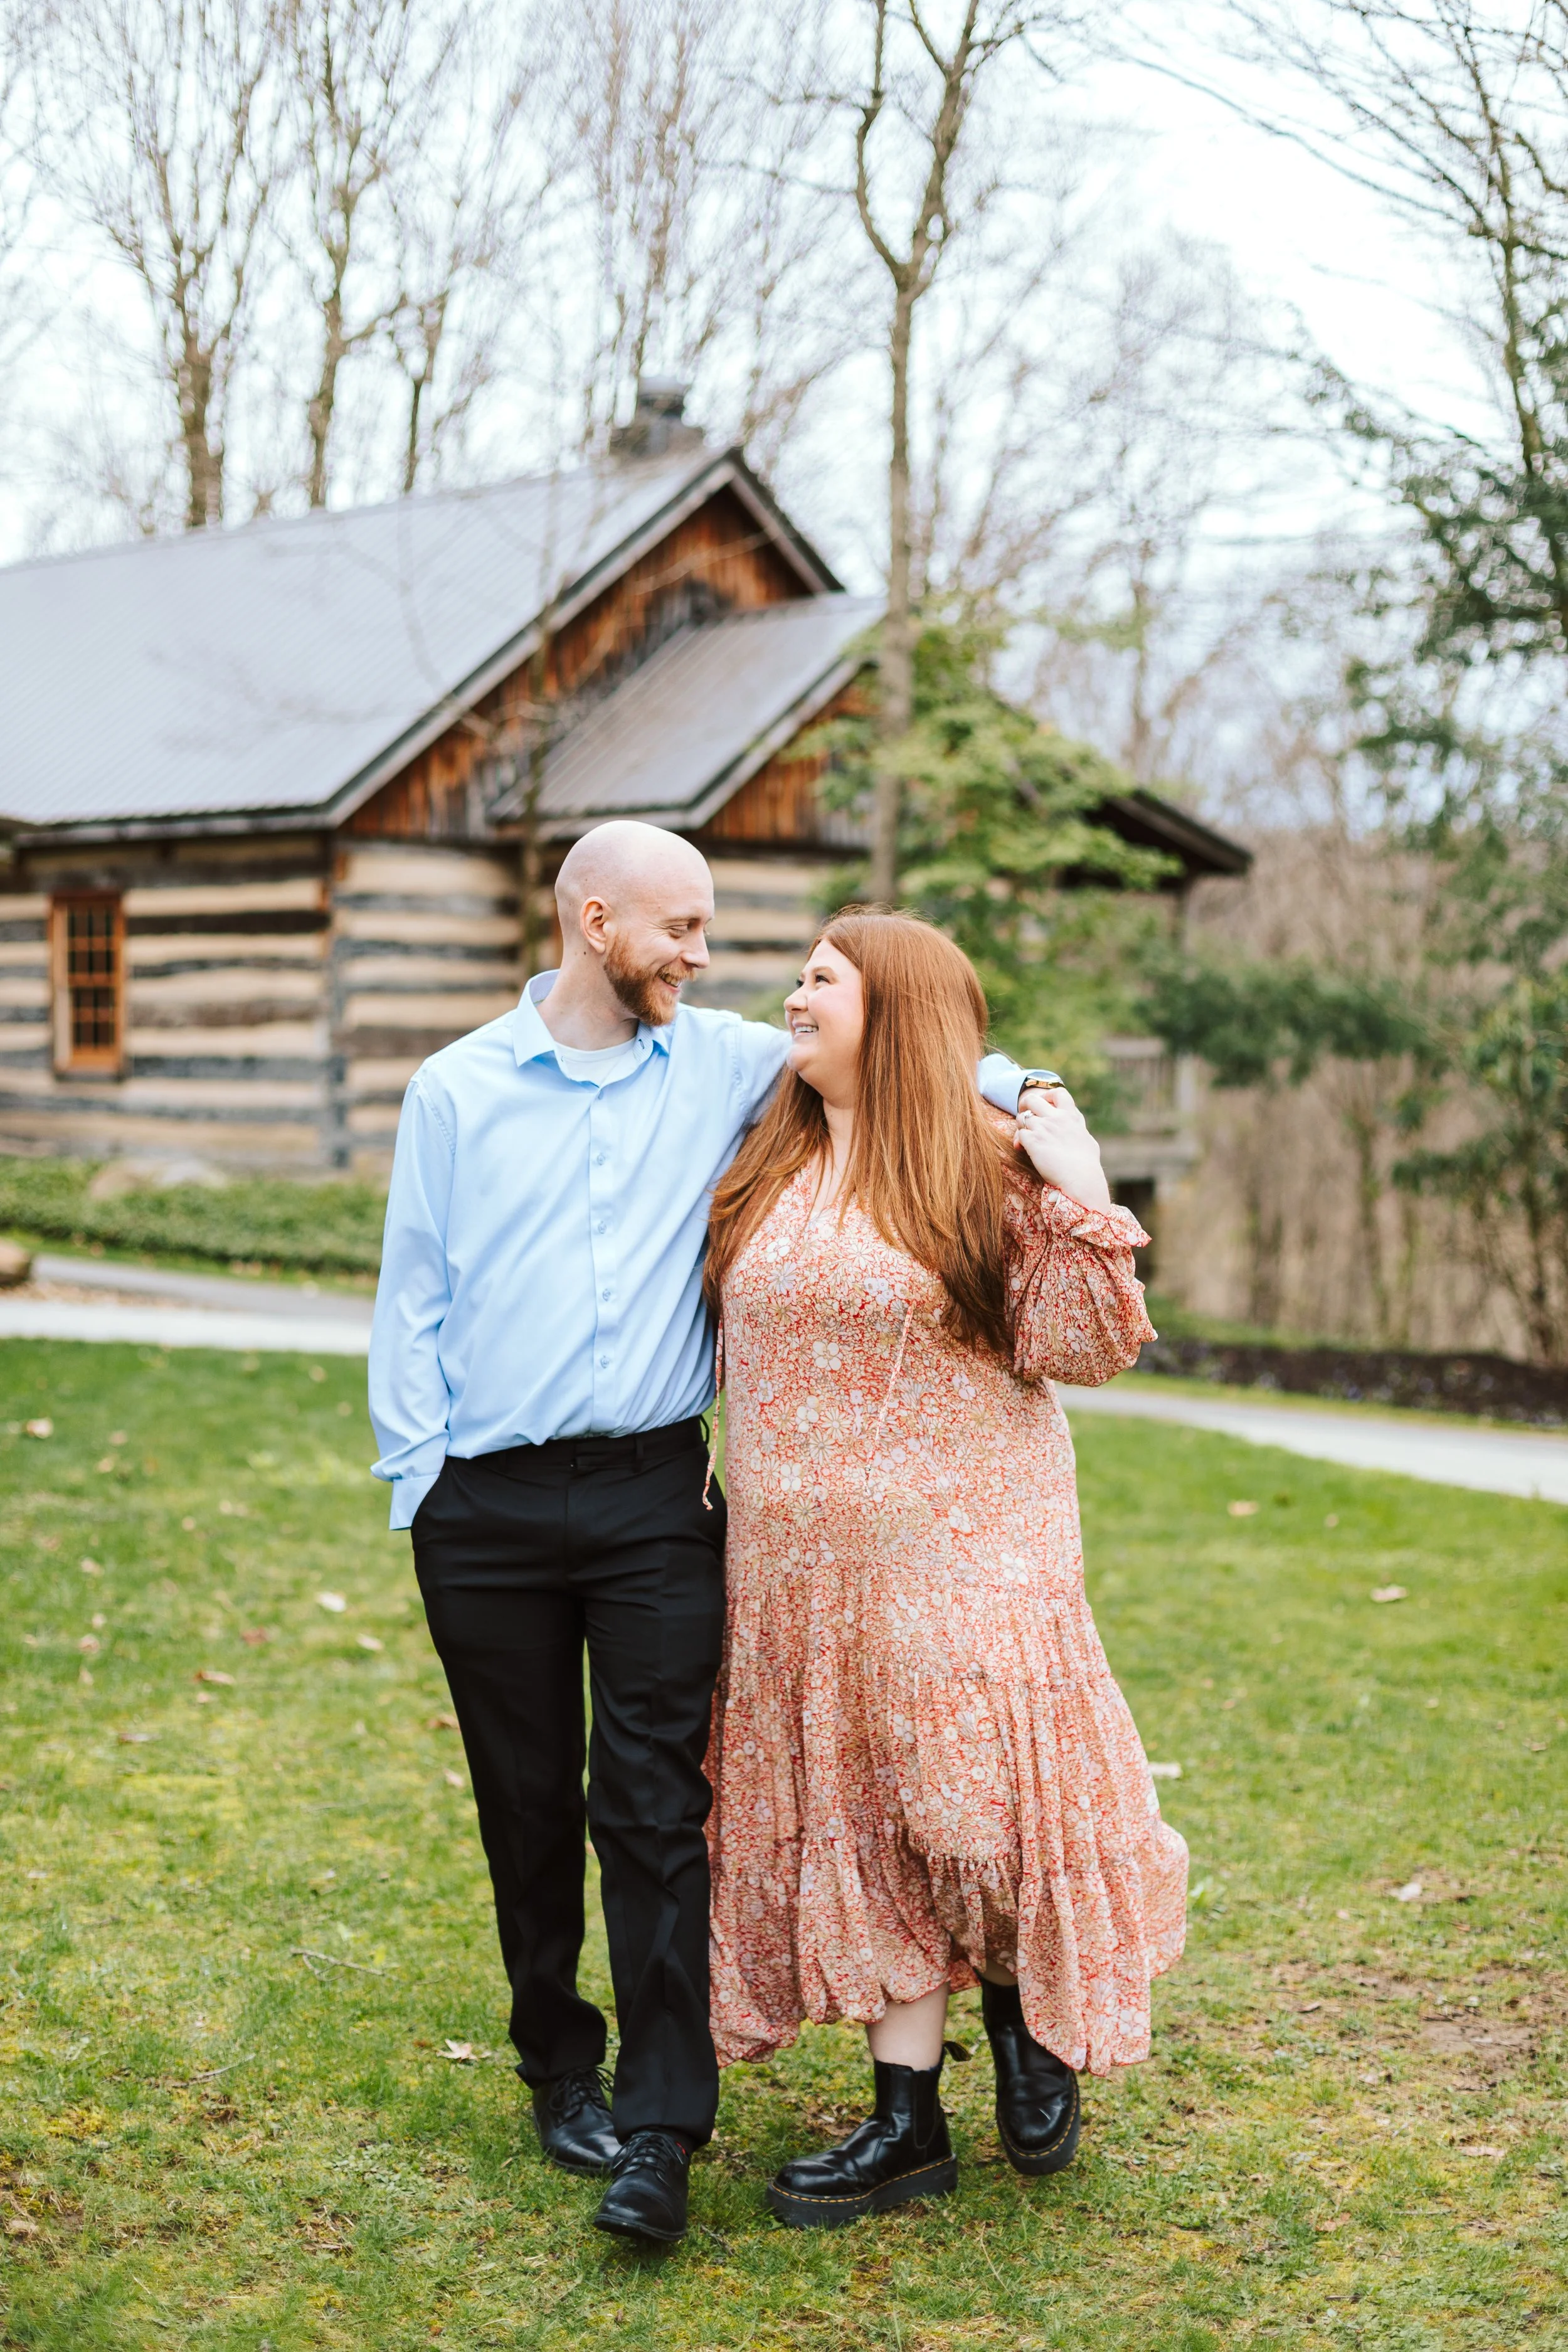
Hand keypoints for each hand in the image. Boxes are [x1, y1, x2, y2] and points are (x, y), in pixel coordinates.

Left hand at [1014, 1085, 1112, 1211]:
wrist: (1080, 1178)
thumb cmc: (1087, 1164)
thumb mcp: (1087, 1140)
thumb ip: (1079, 1129)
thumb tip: (1078, 1128)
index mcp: (1070, 1116)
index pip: (1058, 1092)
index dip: (1047, 1095)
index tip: (1044, 1103)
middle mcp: (1056, 1118)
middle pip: (1032, 1099)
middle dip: (1025, 1106)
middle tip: (1025, 1116)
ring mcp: (1043, 1128)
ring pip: (1021, 1117)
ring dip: (1020, 1127)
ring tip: (1025, 1137)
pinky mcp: (1033, 1141)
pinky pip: (1019, 1134)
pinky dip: (1019, 1141)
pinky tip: (1023, 1149)